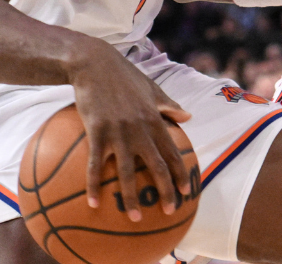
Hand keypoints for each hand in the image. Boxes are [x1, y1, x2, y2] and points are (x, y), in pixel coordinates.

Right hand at [70, 41, 193, 221]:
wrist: (93, 63)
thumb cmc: (122, 75)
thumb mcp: (151, 87)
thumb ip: (168, 105)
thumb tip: (188, 117)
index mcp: (154, 120)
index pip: (172, 152)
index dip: (180, 173)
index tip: (186, 191)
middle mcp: (140, 129)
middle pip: (156, 167)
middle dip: (164, 191)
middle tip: (169, 211)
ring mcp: (118, 133)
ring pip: (127, 173)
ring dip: (131, 198)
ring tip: (134, 219)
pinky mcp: (97, 132)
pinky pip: (94, 166)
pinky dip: (94, 186)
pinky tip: (93, 203)